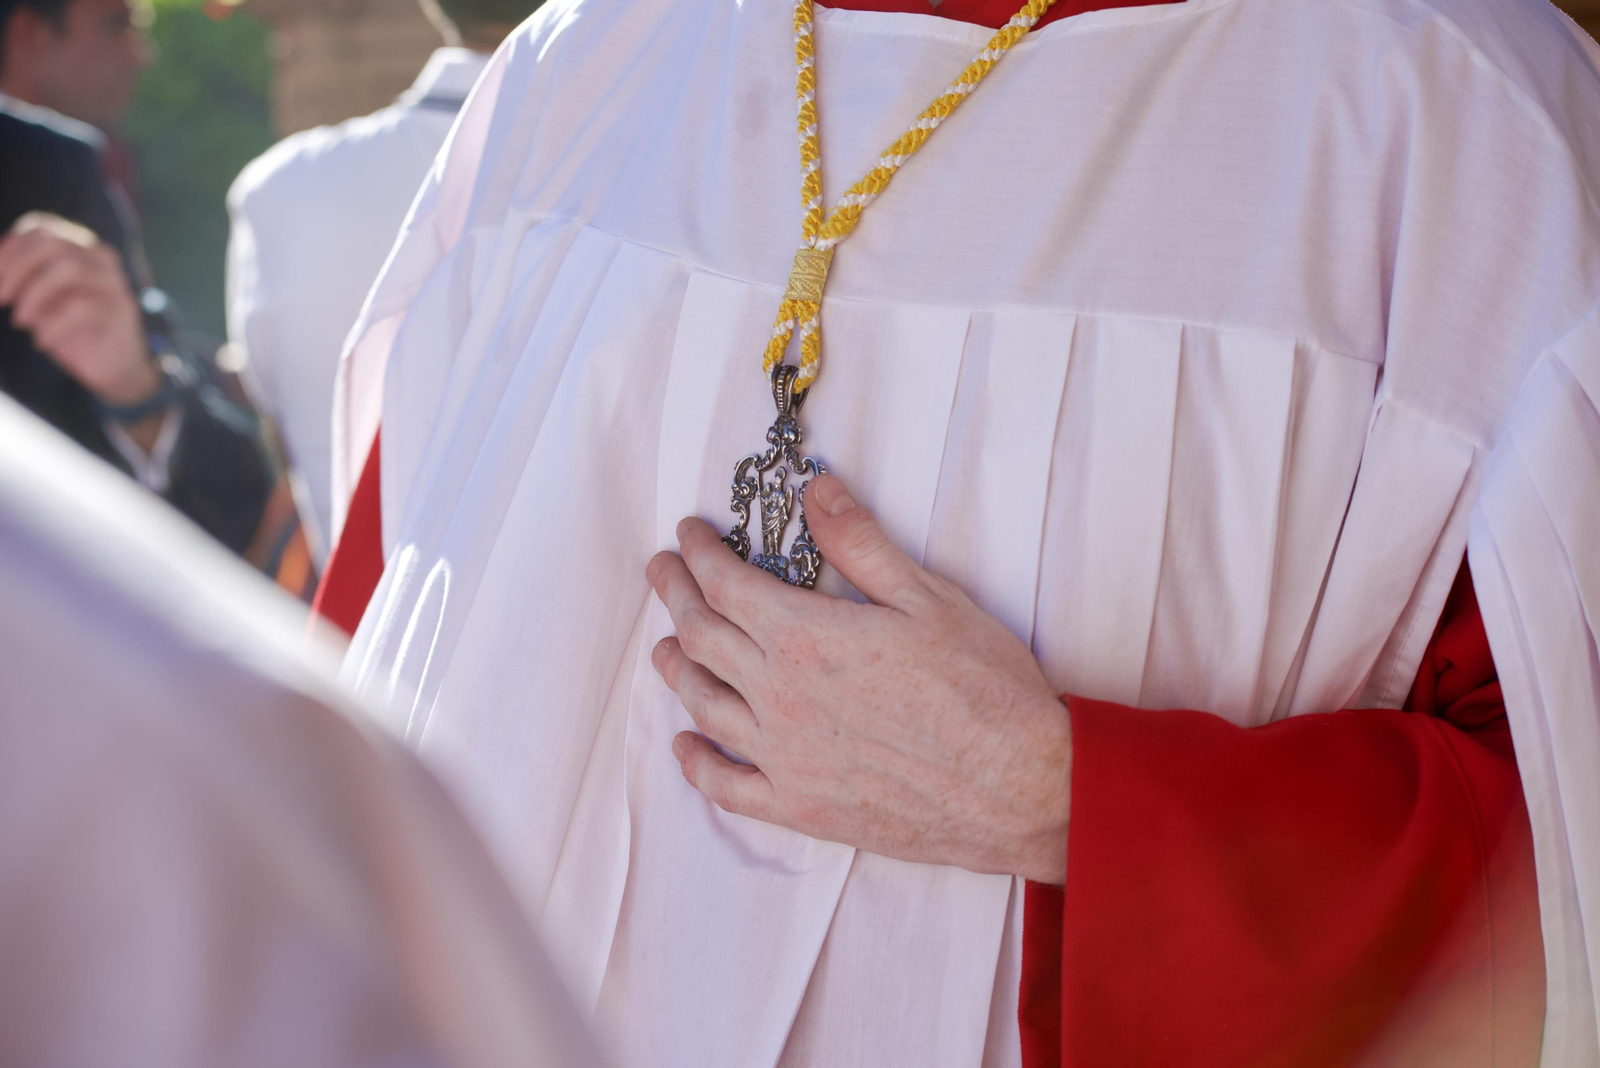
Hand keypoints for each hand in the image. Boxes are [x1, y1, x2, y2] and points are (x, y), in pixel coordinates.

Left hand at [0, 212, 156, 406]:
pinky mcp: (121, 311)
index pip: (41, 228)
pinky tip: (42, 342)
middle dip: (18, 269)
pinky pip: (81, 309)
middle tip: (2, 298)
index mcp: (80, 248)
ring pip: (69, 269)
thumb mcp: (39, 300)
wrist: (115, 367)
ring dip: (34, 295)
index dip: (11, 249)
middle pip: (53, 244)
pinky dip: (53, 326)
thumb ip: (21, 280)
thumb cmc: (71, 330)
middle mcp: (101, 259)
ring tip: (19, 321)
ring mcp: (114, 283)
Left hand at [646, 474, 1070, 884]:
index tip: (688, 535)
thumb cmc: (986, 688)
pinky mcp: (801, 808)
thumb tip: (816, 489)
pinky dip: (696, 761)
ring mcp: (784, 758)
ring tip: (664, 646)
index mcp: (806, 638)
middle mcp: (780, 697)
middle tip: (662, 571)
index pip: (725, 584)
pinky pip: (726, 785)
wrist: (1020, 787)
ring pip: (703, 704)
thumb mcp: (927, 597)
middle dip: (675, 594)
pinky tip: (686, 744)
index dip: (698, 554)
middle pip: (701, 637)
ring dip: (675, 668)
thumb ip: (860, 543)